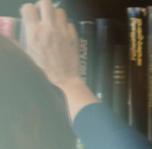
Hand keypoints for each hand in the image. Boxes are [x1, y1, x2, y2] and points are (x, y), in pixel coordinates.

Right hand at [19, 0, 97, 119]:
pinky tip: (63, 33)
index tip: (31, 14)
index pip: (28, 8)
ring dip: (56, 15)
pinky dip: (66, 26)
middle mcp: (48, 28)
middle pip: (46, 3)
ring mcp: (63, 32)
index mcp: (34, 32)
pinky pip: (69, 23)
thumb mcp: (28, 52)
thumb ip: (25, 37)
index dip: (29, 9)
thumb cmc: (43, 68)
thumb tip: (19, 29)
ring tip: (54, 23)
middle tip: (43, 13)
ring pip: (60, 11)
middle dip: (43, 5)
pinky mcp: (74, 37)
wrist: (64, 79)